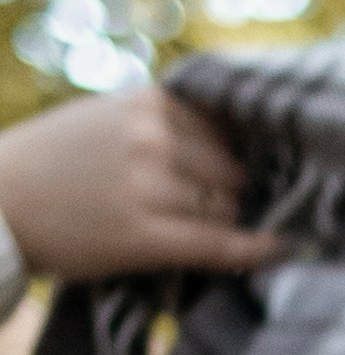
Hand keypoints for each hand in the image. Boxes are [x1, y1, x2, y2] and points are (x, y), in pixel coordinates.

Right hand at [0, 83, 276, 280]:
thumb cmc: (57, 162)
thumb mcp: (110, 117)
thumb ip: (166, 120)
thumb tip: (239, 137)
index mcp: (150, 103)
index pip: (229, 129)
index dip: (241, 156)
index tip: (261, 170)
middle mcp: (153, 139)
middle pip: (233, 172)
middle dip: (233, 193)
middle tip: (226, 212)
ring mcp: (149, 187)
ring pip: (226, 208)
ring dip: (227, 224)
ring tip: (217, 232)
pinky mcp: (143, 236)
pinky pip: (217, 243)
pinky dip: (252, 249)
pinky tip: (276, 250)